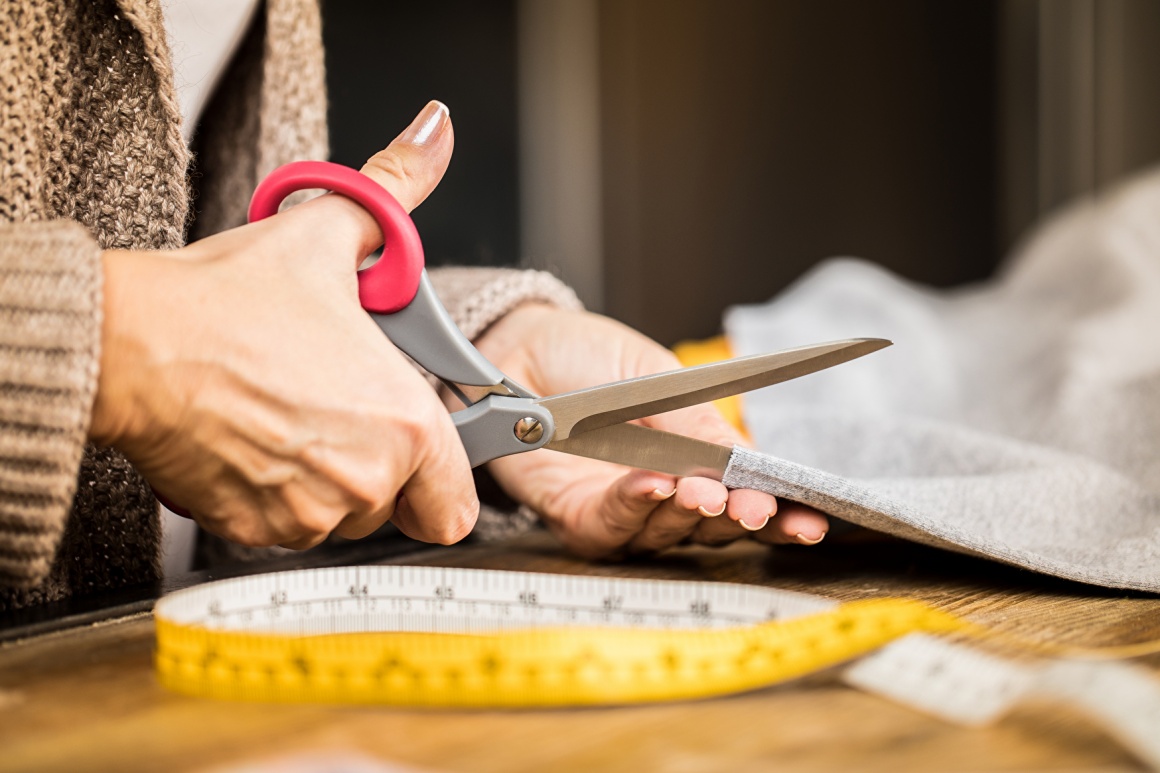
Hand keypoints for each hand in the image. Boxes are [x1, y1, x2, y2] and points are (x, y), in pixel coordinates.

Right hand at [91, 101, 478, 549]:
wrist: (131, 342)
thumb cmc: (227, 300)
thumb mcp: (327, 231)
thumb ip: (396, 190)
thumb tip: (433, 137)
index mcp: (403, 421)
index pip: (456, 504)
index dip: (443, 479)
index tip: (425, 455)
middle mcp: (362, 478)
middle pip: (395, 503)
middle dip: (377, 465)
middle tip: (339, 409)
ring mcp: (305, 512)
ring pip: (341, 516)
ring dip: (327, 480)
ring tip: (292, 416)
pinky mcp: (253, 529)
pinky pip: (287, 527)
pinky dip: (279, 496)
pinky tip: (257, 440)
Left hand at [468, 304, 829, 558]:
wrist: (516, 350)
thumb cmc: (589, 361)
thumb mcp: (656, 379)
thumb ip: (697, 425)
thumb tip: (748, 463)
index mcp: (696, 458)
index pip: (747, 495)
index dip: (781, 513)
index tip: (810, 518)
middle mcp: (665, 493)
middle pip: (714, 527)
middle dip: (738, 519)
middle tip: (752, 506)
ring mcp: (621, 512)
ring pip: (666, 534)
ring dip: (687, 513)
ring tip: (702, 490)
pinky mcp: (576, 519)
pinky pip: (611, 528)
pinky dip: (633, 507)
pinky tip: (651, 484)